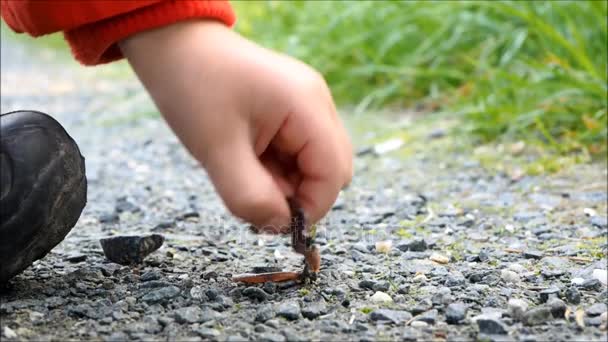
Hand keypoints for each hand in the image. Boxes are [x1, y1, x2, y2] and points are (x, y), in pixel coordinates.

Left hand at [119, 20, 352, 232]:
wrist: (174, 46)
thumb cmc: (193, 87)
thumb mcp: (217, 149)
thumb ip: (250, 196)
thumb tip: (280, 226)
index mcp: (307, 106)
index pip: (334, 173)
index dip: (311, 207)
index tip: (275, 224)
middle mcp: (316, 103)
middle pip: (331, 170)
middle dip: (298, 195)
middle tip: (255, 198)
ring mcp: (306, 105)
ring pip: (313, 165)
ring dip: (284, 183)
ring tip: (242, 174)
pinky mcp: (291, 111)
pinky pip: (296, 153)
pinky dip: (276, 169)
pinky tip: (246, 163)